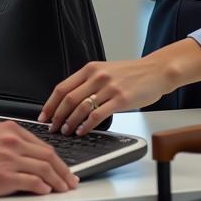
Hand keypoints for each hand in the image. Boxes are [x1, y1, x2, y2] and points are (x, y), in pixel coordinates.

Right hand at [0, 121, 78, 198]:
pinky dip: (43, 187)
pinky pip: (32, 182)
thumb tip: (21, 157)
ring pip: (45, 169)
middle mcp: (13, 142)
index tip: (63, 167)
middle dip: (64, 170)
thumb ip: (7, 143)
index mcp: (11, 131)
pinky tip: (47, 192)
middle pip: (49, 156)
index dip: (57, 159)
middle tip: (71, 180)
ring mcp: (10, 160)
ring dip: (59, 181)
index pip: (42, 145)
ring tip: (64, 189)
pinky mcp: (5, 177)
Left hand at [39, 41, 200, 135]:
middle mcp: (97, 76)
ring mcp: (109, 88)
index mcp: (90, 69)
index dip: (50, 104)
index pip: (62, 87)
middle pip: (68, 99)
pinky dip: (86, 125)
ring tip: (66, 131)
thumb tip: (69, 101)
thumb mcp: (106, 71)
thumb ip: (89, 82)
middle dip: (57, 116)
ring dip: (70, 122)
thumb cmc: (132, 73)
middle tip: (52, 127)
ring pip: (81, 108)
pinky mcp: (120, 99)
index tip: (44, 115)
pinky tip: (83, 131)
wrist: (156, 71)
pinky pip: (98, 115)